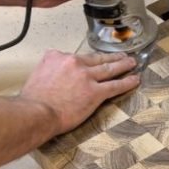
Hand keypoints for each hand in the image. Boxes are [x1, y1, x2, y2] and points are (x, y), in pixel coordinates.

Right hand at [20, 50, 139, 134]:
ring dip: (123, 64)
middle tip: (121, 55)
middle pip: (96, 58)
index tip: (94, 59)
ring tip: (131, 63)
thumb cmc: (33, 101)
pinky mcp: (95, 92)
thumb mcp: (37, 76)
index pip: (77, 56)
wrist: (36, 113)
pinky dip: (127, 82)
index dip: (88, 60)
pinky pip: (115, 85)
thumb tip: (54, 77)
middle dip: (110, 57)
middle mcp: (73, 63)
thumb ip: (50, 71)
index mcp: (57, 57)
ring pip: (109, 68)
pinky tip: (135, 79)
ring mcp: (86, 77)